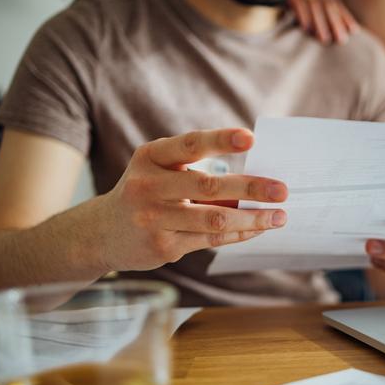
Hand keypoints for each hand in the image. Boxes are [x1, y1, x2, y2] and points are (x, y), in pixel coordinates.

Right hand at [99, 128, 287, 271]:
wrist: (102, 233)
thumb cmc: (145, 193)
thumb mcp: (159, 171)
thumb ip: (196, 170)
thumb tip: (254, 180)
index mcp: (150, 157)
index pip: (190, 145)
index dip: (220, 140)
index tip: (250, 138)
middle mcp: (149, 186)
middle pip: (208, 186)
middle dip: (251, 187)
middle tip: (282, 190)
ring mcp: (154, 218)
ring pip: (214, 218)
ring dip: (252, 218)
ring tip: (279, 216)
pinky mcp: (163, 246)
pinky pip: (210, 239)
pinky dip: (238, 233)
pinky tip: (257, 229)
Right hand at [288, 0, 358, 44]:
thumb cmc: (284, 2)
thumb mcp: (302, 6)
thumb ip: (315, 16)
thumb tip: (328, 37)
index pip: (335, 3)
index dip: (345, 16)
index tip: (355, 32)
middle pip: (327, 5)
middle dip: (336, 23)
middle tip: (341, 41)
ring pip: (313, 5)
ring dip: (320, 24)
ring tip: (325, 40)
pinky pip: (295, 3)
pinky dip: (302, 15)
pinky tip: (305, 28)